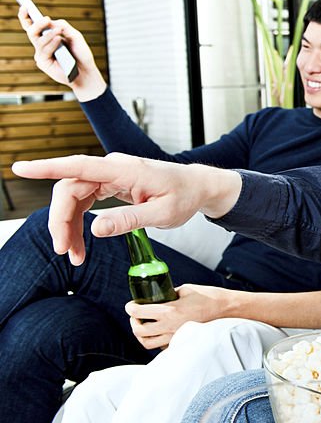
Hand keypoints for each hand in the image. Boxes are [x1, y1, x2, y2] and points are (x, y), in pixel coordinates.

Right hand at [11, 153, 241, 264]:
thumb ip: (130, 220)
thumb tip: (95, 229)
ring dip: (68, 226)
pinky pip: (84, 201)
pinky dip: (78, 223)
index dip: (48, 167)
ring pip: (74, 197)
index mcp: (125, 170)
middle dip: (61, 221)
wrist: (198, 187)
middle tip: (66, 252)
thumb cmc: (184, 197)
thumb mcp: (163, 215)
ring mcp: (110, 175)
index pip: (80, 166)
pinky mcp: (110, 184)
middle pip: (70, 189)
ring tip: (74, 256)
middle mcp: (113, 168)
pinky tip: (80, 243)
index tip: (20, 168)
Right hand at [18, 9, 105, 98]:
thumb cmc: (80, 53)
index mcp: (47, 35)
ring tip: (59, 31)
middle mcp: (41, 44)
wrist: (86, 70)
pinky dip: (52, 44)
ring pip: (38, 40)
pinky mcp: (43, 62)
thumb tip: (50, 22)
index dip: (26, 16)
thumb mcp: (75, 36)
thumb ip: (64, 27)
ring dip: (49, 34)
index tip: (25, 6)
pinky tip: (59, 40)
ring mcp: (41, 53)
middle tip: (46, 19)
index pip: (32, 25)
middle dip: (37, 24)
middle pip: (31, 31)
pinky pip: (44, 51)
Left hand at [125, 284, 237, 348]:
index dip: (130, 308)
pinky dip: (156, 340)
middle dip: (133, 323)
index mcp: (169, 311)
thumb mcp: (185, 289)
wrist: (226, 309)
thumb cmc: (208, 296)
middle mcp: (169, 327)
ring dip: (141, 334)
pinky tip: (160, 331)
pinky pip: (161, 347)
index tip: (130, 305)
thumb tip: (157, 296)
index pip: (139, 312)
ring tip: (144, 326)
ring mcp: (175, 337)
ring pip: (147, 343)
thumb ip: (169, 294)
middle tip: (136, 316)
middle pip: (138, 331)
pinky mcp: (181, 341)